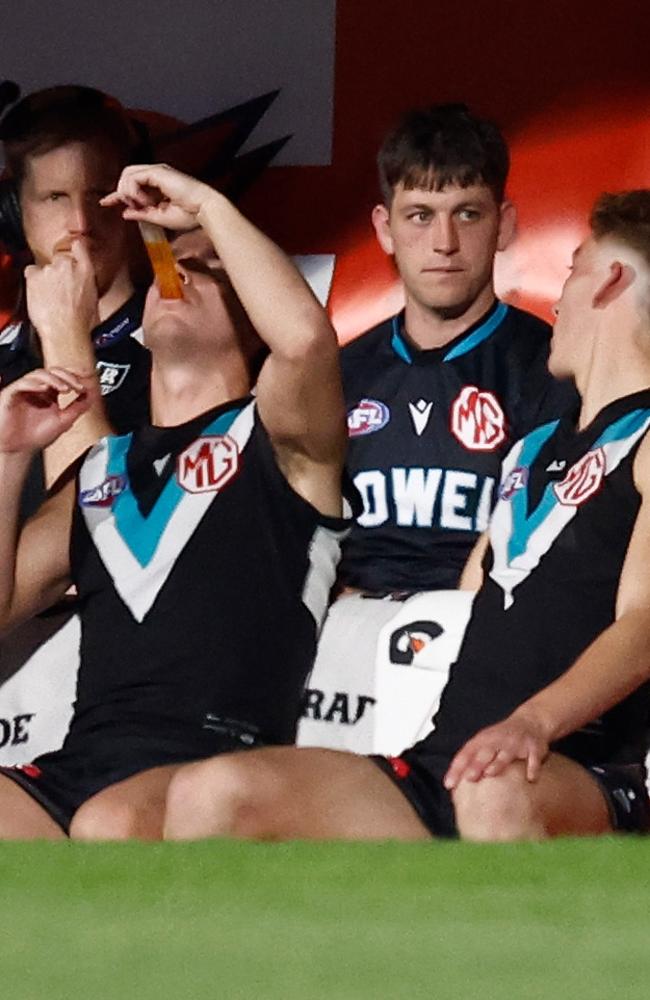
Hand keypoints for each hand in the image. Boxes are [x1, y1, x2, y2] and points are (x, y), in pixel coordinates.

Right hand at [0, 368, 97, 453]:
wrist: (19, 450)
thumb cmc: (36, 436)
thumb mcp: (64, 421)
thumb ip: (78, 407)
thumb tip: (92, 395)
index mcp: (50, 394)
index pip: (63, 376)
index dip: (75, 374)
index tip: (88, 377)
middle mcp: (38, 390)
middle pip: (53, 372)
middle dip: (68, 376)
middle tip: (79, 386)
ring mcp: (25, 391)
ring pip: (38, 374)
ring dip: (54, 379)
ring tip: (66, 389)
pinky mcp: (11, 395)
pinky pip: (21, 384)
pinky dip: (33, 384)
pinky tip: (44, 390)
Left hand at [25, 240, 98, 344]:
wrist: (66, 332)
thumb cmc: (81, 323)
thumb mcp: (93, 300)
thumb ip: (85, 284)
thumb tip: (80, 284)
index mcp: (86, 271)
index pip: (79, 246)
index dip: (74, 248)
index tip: (73, 249)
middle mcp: (68, 265)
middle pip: (60, 259)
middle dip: (60, 271)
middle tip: (61, 290)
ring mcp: (50, 270)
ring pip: (45, 268)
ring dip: (47, 279)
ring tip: (51, 297)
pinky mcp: (34, 276)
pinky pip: (31, 272)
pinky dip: (34, 282)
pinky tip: (41, 295)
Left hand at [100, 164, 214, 230]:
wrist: (204, 209)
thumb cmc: (189, 215)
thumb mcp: (160, 217)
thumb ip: (142, 214)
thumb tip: (125, 213)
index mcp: (157, 184)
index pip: (131, 184)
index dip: (117, 194)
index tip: (105, 203)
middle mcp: (155, 174)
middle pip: (125, 176)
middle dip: (122, 193)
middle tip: (134, 207)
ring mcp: (156, 171)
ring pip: (127, 174)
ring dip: (128, 192)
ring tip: (142, 206)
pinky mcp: (157, 171)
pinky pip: (134, 178)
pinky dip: (135, 191)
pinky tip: (146, 202)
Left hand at [443, 708, 549, 789]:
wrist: (531, 721)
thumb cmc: (503, 737)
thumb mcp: (485, 743)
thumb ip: (472, 760)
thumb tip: (454, 784)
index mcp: (483, 740)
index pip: (466, 753)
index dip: (457, 768)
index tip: (449, 783)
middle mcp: (498, 740)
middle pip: (484, 753)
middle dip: (475, 764)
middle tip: (468, 778)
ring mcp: (516, 743)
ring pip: (505, 754)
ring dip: (497, 763)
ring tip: (490, 773)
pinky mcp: (533, 747)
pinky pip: (533, 758)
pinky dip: (532, 767)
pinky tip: (530, 778)